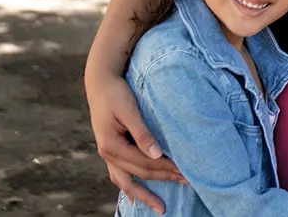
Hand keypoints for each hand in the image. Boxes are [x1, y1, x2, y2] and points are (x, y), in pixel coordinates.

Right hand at [86, 67, 184, 213]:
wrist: (99, 83)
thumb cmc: (116, 93)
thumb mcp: (129, 110)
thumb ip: (142, 133)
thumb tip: (157, 154)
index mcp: (111, 146)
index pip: (144, 163)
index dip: (166, 168)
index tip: (186, 171)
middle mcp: (107, 155)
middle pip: (139, 173)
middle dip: (163, 179)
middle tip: (188, 182)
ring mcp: (107, 155)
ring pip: (127, 181)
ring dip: (145, 193)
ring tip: (160, 206)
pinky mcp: (111, 151)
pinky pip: (120, 175)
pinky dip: (130, 187)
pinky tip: (137, 197)